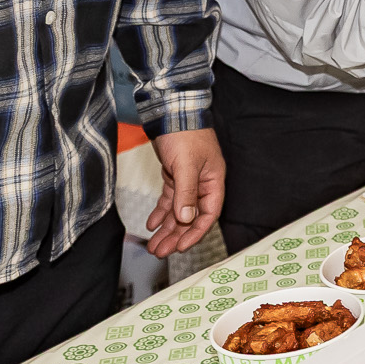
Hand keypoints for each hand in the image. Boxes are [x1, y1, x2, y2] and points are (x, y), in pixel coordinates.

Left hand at [145, 127, 224, 258]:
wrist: (172, 112)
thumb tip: (185, 219)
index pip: (208, 215)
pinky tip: (151, 223)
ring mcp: (188, 181)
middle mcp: (203, 184)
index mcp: (213, 181)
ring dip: (167, 229)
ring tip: (154, 244)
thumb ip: (186, 193)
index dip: (195, 233)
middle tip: (160, 251)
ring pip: (178, 212)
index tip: (180, 248)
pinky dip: (160, 213)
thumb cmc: (185, 134)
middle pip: (191, 217)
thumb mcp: (186, 165)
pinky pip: (169, 201)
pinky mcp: (175, 176)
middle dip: (176, 236)